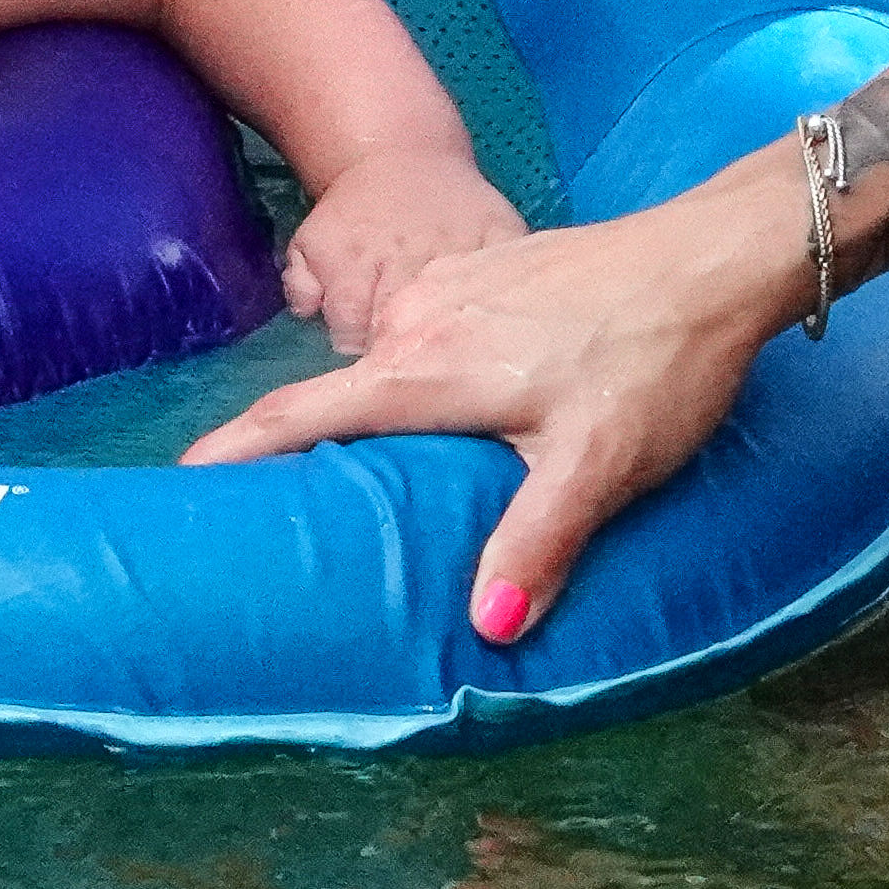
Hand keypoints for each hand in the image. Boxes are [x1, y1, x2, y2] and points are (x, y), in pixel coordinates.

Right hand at [183, 152, 806, 640]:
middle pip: (331, 392)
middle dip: (288, 445)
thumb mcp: (602, 462)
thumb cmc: (655, 361)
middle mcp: (414, 321)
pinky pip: (418, 337)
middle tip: (267, 509)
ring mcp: (443, 288)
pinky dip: (407, 382)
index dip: (232, 449)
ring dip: (359, 416)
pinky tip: (442, 414)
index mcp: (424, 370)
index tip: (177, 480)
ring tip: (354, 476)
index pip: (299, 413)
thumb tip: (487, 630)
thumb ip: (537, 541)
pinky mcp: (479, 273)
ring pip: (379, 366)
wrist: (711, 258)